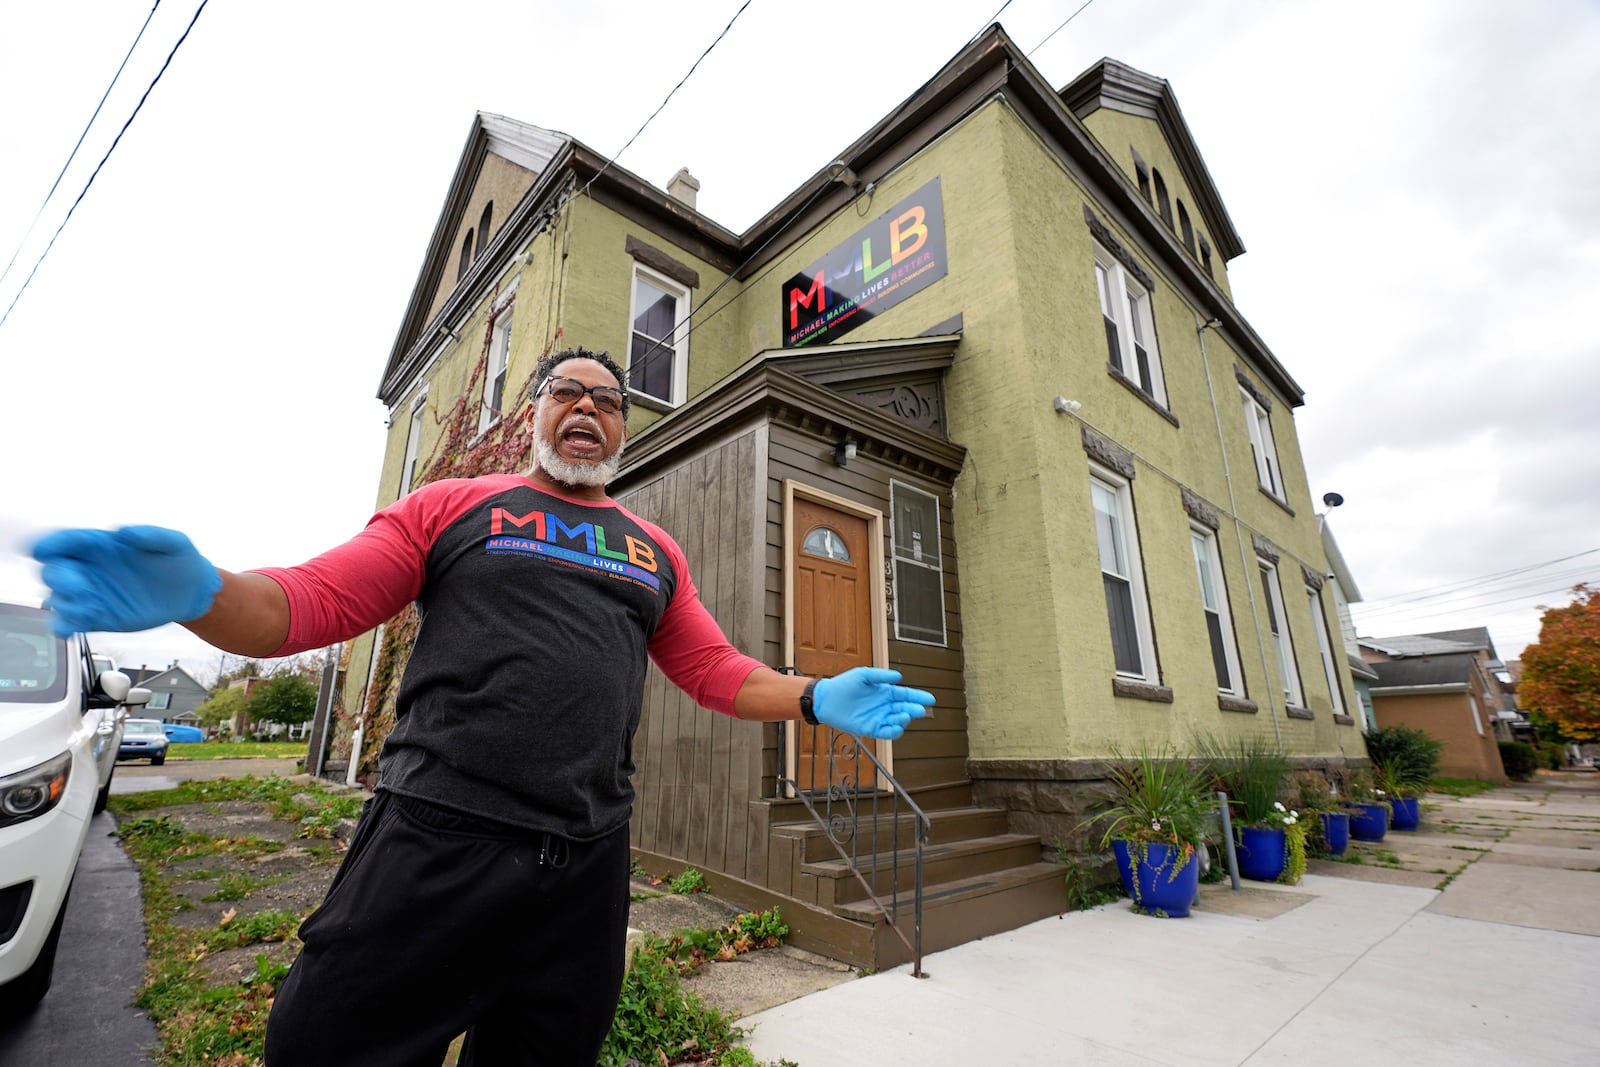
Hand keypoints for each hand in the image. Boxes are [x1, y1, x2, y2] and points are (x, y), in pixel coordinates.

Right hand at [31, 526, 221, 637]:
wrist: (192, 592)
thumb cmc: (180, 560)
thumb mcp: (174, 542)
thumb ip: (151, 535)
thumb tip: (125, 532)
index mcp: (100, 546)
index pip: (66, 541)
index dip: (51, 544)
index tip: (43, 550)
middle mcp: (89, 569)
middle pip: (54, 571)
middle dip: (58, 578)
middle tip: (80, 587)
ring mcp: (90, 594)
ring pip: (58, 599)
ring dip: (64, 604)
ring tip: (88, 608)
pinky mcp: (97, 617)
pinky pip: (71, 622)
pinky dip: (65, 625)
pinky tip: (71, 627)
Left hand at [812, 667, 934, 739]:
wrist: (826, 699)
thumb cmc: (844, 684)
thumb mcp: (863, 675)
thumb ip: (881, 676)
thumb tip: (899, 677)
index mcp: (885, 692)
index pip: (905, 695)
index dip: (918, 697)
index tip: (930, 699)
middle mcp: (884, 706)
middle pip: (905, 709)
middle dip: (913, 710)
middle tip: (919, 710)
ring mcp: (878, 718)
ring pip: (898, 722)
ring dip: (904, 720)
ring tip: (904, 715)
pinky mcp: (870, 729)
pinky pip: (886, 733)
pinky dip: (894, 732)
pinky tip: (897, 727)